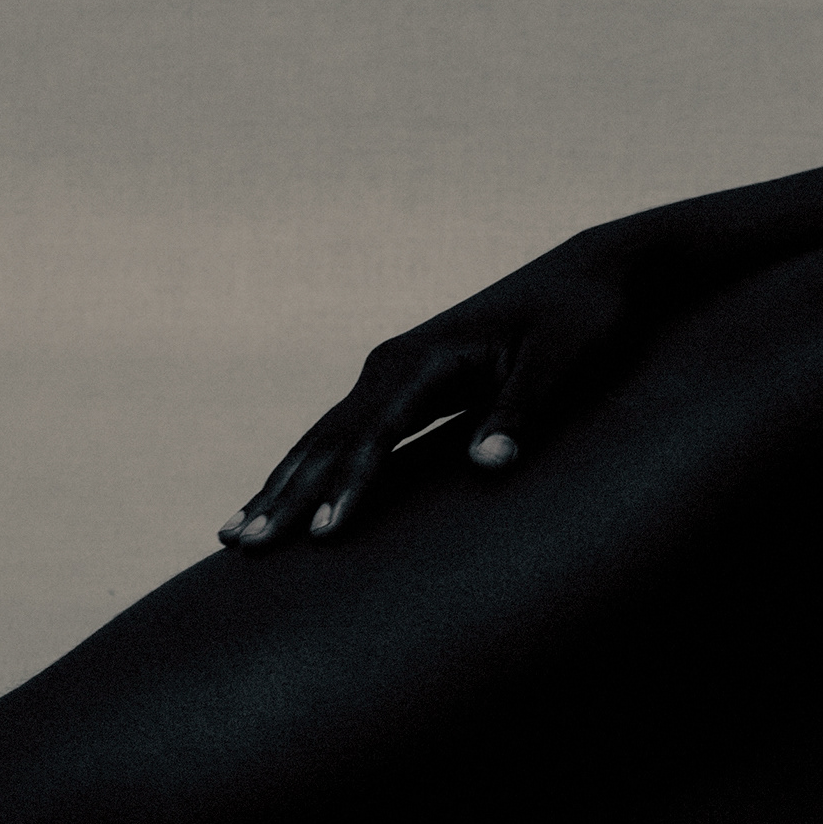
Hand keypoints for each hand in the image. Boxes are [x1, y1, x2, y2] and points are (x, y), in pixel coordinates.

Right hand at [217, 250, 640, 548]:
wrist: (588, 274)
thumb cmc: (582, 319)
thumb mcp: (563, 361)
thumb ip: (522, 411)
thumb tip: (487, 466)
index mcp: (424, 360)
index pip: (373, 436)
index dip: (349, 487)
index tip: (323, 536)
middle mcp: (392, 365)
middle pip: (328, 440)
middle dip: (285, 495)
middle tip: (244, 548)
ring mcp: (391, 375)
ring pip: (321, 439)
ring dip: (278, 486)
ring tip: (235, 537)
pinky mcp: (401, 387)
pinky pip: (343, 436)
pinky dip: (305, 472)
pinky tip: (282, 503)